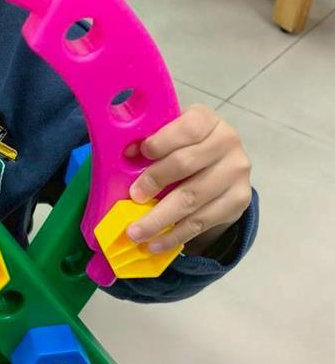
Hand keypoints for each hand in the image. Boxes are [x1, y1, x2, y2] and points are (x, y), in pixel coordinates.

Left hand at [124, 105, 251, 255]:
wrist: (222, 164)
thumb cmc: (184, 146)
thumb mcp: (170, 135)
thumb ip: (150, 142)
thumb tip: (125, 155)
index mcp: (206, 120)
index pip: (186, 129)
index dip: (161, 141)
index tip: (138, 154)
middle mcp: (227, 142)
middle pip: (186, 164)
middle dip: (155, 182)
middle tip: (132, 198)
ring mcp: (237, 172)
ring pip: (192, 198)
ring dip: (160, 219)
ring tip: (136, 232)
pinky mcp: (239, 200)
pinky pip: (202, 221)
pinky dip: (175, 235)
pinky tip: (155, 243)